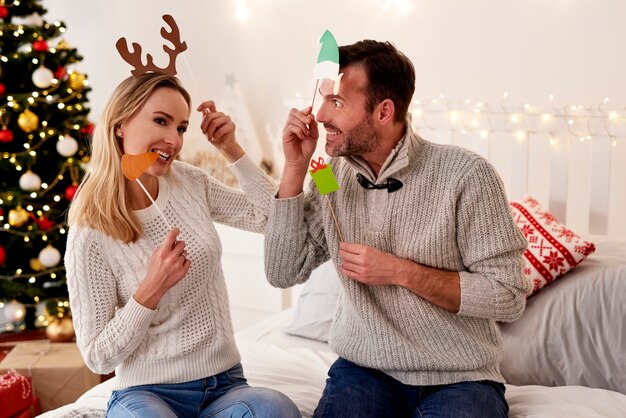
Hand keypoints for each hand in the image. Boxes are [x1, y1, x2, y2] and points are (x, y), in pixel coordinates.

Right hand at [134, 228, 190, 308]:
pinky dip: (184, 262)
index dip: (175, 231)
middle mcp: (171, 258)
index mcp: (163, 253)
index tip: (177, 230)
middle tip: (175, 248)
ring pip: (184, 253)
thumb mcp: (155, 256)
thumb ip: (163, 247)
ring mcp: (178, 265)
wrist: (155, 285)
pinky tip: (177, 265)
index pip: (171, 237)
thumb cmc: (154, 271)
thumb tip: (171, 240)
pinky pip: (188, 261)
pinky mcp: (183, 271)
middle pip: (182, 244)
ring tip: (174, 261)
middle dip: (178, 245)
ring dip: (180, 255)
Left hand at [197, 100, 243, 161]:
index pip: (211, 103)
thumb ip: (205, 120)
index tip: (198, 110)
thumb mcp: (206, 128)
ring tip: (209, 138)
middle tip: (203, 133)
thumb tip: (202, 111)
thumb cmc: (214, 137)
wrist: (223, 146)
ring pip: (214, 122)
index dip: (204, 104)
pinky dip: (216, 135)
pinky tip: (214, 138)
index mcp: (215, 114)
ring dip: (209, 132)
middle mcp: (221, 115)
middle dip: (204, 126)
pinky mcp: (232, 125)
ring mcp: (227, 119)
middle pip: (209, 116)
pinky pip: (221, 129)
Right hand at [282, 106, 318, 169]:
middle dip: (302, 115)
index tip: (310, 110)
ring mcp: (287, 129)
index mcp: (299, 123)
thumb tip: (311, 114)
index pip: (299, 111)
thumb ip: (313, 125)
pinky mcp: (285, 135)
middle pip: (293, 111)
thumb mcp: (314, 135)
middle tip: (309, 122)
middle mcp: (292, 124)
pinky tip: (302, 137)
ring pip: (292, 119)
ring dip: (302, 125)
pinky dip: (299, 131)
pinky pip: (291, 127)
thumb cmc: (307, 148)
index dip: (305, 109)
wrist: (302, 160)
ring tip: (306, 134)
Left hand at [339, 242, 460, 311]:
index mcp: (365, 250)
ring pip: (345, 264)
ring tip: (343, 259)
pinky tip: (343, 267)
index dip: (342, 245)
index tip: (342, 244)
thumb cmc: (388, 259)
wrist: (396, 271)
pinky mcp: (362, 278)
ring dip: (343, 261)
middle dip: (341, 252)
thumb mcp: (375, 249)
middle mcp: (362, 260)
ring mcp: (361, 270)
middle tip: (342, 250)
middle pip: (344, 255)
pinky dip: (344, 270)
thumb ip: (362, 249)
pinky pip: (348, 274)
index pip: (347, 247)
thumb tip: (349, 247)